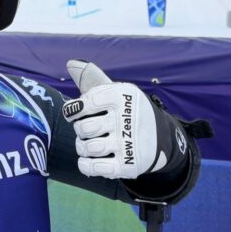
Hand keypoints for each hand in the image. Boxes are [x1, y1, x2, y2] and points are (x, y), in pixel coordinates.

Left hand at [62, 60, 171, 179]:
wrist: (160, 138)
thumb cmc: (127, 111)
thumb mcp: (115, 92)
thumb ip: (91, 79)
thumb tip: (70, 63)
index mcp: (122, 96)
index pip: (86, 103)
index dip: (74, 109)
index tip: (77, 112)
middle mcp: (126, 119)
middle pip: (84, 128)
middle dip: (80, 130)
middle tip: (87, 129)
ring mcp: (127, 144)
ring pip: (88, 148)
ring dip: (82, 147)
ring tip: (88, 144)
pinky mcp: (127, 166)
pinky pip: (95, 168)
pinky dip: (86, 164)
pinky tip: (89, 159)